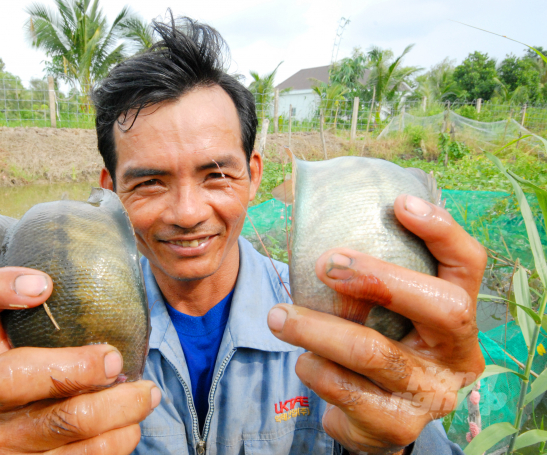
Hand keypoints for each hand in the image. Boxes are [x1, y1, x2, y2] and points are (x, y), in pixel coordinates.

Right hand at [0, 267, 159, 454]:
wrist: (62, 443)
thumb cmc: (70, 379)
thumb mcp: (63, 344)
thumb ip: (77, 312)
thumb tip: (131, 266)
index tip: (44, 286)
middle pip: (11, 377)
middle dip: (74, 368)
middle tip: (114, 360)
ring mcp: (2, 438)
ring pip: (59, 423)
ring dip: (116, 407)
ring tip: (146, 394)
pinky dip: (116, 439)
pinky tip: (131, 425)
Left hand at [267, 194, 485, 453]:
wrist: (373, 418)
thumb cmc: (377, 344)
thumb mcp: (384, 312)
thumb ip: (371, 277)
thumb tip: (317, 218)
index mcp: (459, 316)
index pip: (469, 265)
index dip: (442, 231)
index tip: (399, 204)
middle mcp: (457, 356)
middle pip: (441, 308)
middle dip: (378, 279)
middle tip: (324, 263)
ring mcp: (431, 395)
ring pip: (374, 352)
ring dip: (317, 329)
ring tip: (279, 316)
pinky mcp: (396, 426)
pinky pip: (345, 390)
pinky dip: (315, 368)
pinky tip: (303, 359)